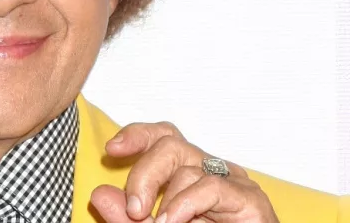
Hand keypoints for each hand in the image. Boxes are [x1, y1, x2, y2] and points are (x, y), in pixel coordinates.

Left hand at [90, 122, 278, 222]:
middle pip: (170, 144)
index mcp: (188, 173)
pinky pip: (212, 185)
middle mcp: (210, 171)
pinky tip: (174, 221)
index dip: (137, 135)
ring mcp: (233, 183)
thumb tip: (99, 195)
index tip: (111, 149)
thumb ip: (127, 219)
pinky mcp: (250, 199)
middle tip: (134, 209)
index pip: (163, 137)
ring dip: (166, 202)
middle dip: (144, 173)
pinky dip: (186, 204)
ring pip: (187, 168)